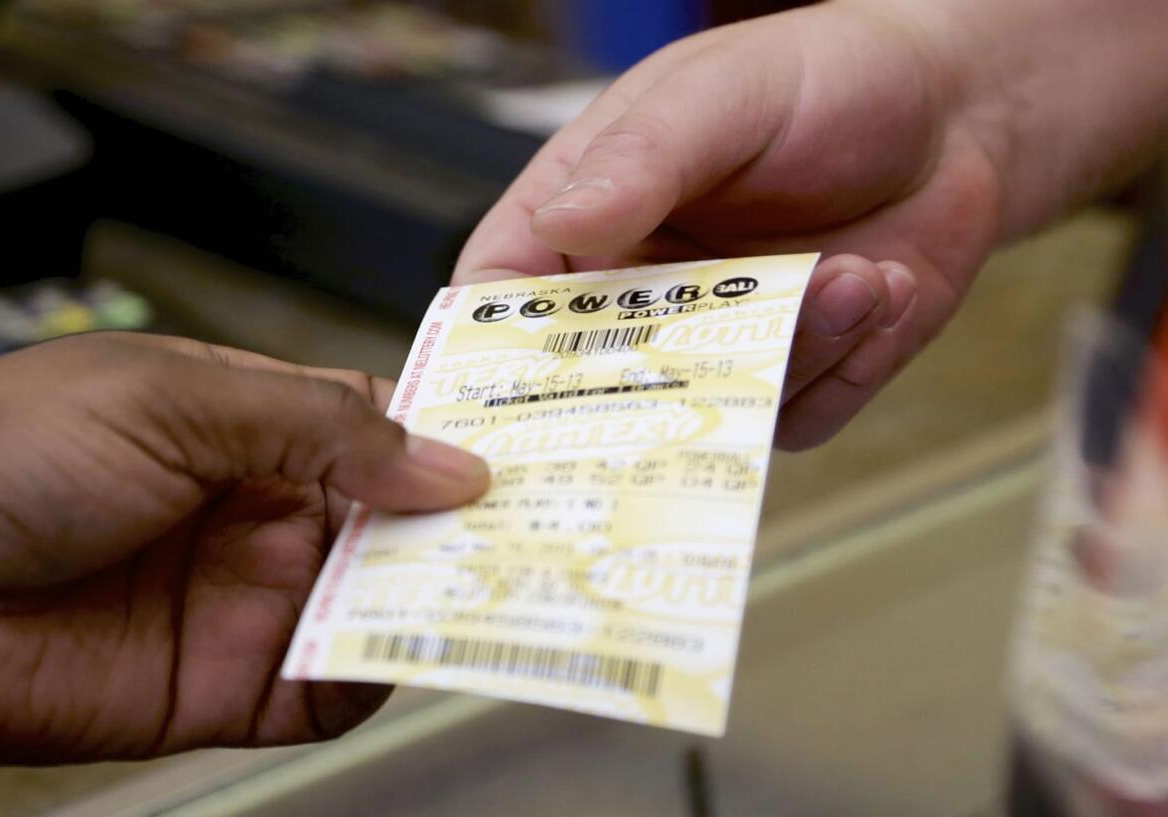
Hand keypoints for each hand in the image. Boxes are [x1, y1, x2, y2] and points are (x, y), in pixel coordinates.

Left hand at [0, 333, 488, 762]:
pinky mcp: (234, 684)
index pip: (384, 427)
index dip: (454, 436)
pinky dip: (374, 674)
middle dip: (468, 527)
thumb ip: (321, 427)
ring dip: (439, 601)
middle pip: (403, 521)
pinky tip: (393, 650)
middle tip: (548, 529)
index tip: (534, 446)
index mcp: (256, 423)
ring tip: (499, 592)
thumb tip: (450, 463)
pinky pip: (333, 686)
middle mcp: (269, 511)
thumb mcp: (175, 401)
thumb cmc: (3, 455)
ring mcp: (256, 599)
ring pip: (384, 603)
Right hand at [456, 2, 1006, 448]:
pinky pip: (799, 417)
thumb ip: (644, 158)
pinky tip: (884, 289)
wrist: (961, 114)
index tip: (516, 398)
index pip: (505, 296)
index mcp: (591, 217)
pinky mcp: (797, 380)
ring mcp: (720, 346)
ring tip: (858, 277)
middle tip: (729, 358)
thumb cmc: (825, 79)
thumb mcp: (723, 95)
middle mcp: (644, 294)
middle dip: (663, 386)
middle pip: (601, 385)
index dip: (496, 353)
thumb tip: (563, 222)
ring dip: (796, 351)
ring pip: (713, 410)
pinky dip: (848, 361)